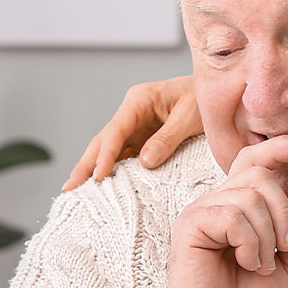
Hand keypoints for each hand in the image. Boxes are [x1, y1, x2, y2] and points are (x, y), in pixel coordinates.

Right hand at [64, 75, 200, 188]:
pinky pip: (124, 156)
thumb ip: (168, 138)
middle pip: (102, 141)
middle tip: (69, 190)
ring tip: (77, 193)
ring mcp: (135, 126)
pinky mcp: (142, 138)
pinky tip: (102, 187)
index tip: (98, 178)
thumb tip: (146, 162)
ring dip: (93, 171)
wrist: (218, 94)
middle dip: (85, 166)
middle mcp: (131, 113)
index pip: (115, 132)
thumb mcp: (190, 116)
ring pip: (108, 150)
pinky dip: (112, 171)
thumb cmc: (205, 99)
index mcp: (139, 100)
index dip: (105, 156)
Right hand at [164, 132, 287, 287]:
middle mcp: (218, 202)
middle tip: (285, 247)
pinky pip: (233, 215)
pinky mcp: (192, 224)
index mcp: (238, 207)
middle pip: (259, 175)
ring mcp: (202, 211)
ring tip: (260, 265)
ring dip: (267, 235)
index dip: (277, 149)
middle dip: (284, 211)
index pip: (254, 162)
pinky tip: (247, 263)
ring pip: (249, 196)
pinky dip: (250, 242)